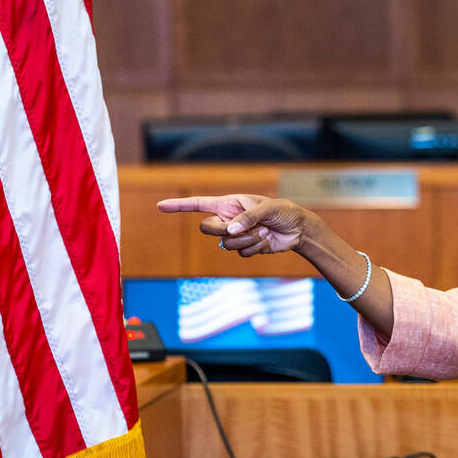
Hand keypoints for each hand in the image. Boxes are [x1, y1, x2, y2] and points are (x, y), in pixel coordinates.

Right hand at [157, 194, 310, 255]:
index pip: (198, 204)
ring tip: (262, 231)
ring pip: (225, 244)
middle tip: (243, 227)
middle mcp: (228, 219)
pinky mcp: (245, 248)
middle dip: (224, 231)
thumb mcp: (266, 209)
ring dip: (246, 240)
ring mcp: (235, 235)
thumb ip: (247, 218)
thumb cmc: (282, 211)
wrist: (296, 229)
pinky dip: (254, 248)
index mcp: (228, 203)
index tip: (161, 207)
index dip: (179, 206)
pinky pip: (240, 254)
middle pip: (207, 230)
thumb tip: (230, 231)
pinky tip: (265, 241)